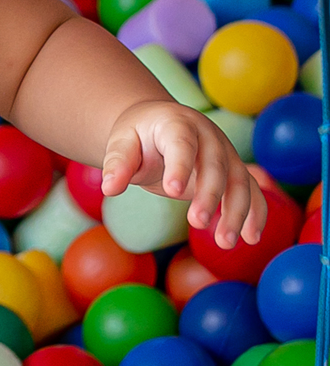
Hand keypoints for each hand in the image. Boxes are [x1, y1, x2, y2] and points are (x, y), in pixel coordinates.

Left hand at [101, 100, 265, 249]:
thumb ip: (117, 163)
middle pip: (215, 164)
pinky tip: (251, 238)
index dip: (180, 165)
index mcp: (176, 124)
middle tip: (197, 223)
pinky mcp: (234, 170)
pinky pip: (252, 190)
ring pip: (238, 180)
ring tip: (225, 242)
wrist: (157, 126)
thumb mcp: (121, 144)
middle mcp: (207, 136)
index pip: (181, 143)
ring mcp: (225, 153)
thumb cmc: (137, 138)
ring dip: (236, 211)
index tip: (173, 190)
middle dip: (209, 194)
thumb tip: (110, 187)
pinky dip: (256, 212)